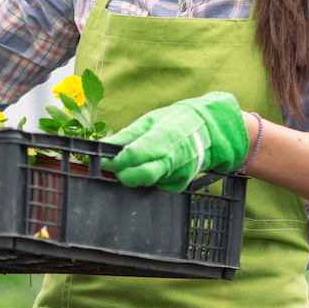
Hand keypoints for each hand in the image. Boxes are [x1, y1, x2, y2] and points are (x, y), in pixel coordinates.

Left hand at [105, 92, 249, 191]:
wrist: (206, 130)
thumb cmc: (175, 121)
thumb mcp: (149, 121)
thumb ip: (126, 136)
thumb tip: (102, 146)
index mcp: (163, 137)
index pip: (134, 155)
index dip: (115, 161)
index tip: (104, 161)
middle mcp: (173, 158)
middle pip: (141, 176)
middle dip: (123, 174)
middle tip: (115, 168)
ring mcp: (179, 173)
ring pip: (147, 183)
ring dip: (137, 175)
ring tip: (140, 161)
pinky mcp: (181, 184)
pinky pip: (158, 187)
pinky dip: (152, 179)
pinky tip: (157, 166)